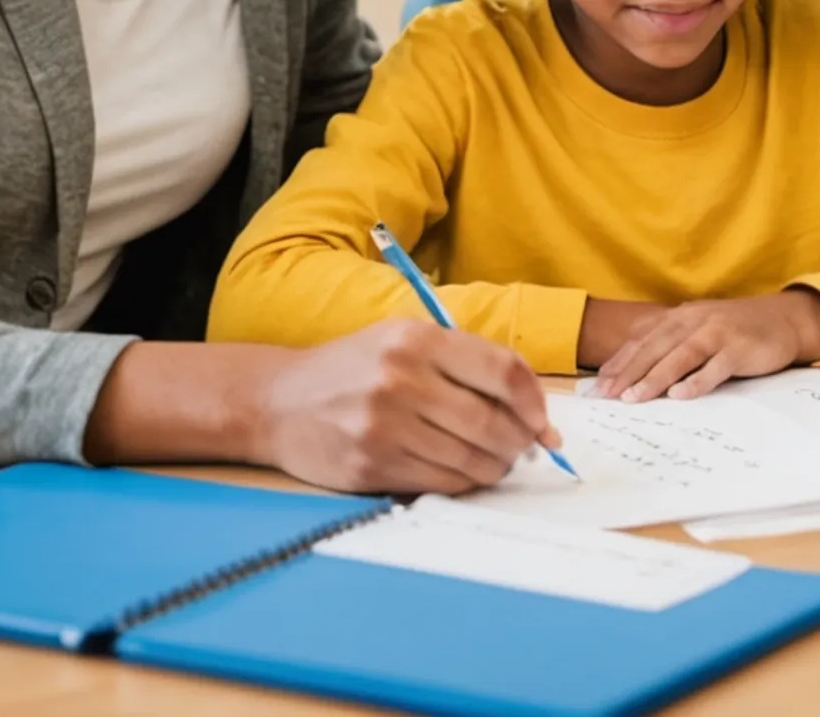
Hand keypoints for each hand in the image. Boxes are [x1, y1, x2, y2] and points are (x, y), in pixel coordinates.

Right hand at [248, 319, 558, 494]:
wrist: (276, 402)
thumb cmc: (354, 369)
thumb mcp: (403, 340)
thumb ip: (466, 365)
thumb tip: (534, 414)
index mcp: (416, 338)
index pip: (501, 370)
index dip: (535, 401)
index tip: (543, 421)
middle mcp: (400, 378)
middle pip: (491, 421)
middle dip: (520, 442)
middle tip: (525, 448)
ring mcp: (382, 425)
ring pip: (469, 458)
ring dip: (496, 466)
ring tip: (496, 461)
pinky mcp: (369, 466)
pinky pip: (440, 482)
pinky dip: (464, 481)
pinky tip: (463, 472)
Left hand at [592, 291, 819, 400]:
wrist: (783, 319)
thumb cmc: (734, 330)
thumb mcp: (698, 329)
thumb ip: (669, 345)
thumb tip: (629, 374)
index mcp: (680, 316)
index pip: (641, 340)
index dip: (617, 363)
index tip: (595, 387)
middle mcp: (695, 320)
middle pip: (655, 347)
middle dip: (628, 372)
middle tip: (605, 396)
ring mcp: (719, 333)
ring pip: (681, 356)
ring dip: (655, 378)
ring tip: (634, 398)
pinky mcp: (740, 348)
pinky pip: (716, 366)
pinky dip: (698, 381)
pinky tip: (681, 395)